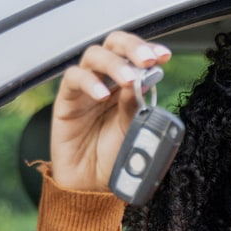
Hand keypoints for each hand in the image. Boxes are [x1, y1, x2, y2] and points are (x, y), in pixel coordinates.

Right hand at [50, 31, 171, 192]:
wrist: (93, 184)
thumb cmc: (114, 157)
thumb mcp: (133, 129)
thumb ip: (135, 105)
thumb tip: (140, 79)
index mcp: (125, 86)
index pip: (134, 56)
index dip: (148, 50)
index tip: (164, 56)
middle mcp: (105, 81)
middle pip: (114, 46)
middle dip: (132, 48)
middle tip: (146, 60)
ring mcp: (85, 88)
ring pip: (93, 56)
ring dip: (114, 63)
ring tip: (128, 79)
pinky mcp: (66, 100)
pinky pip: (74, 79)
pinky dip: (89, 83)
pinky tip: (103, 95)